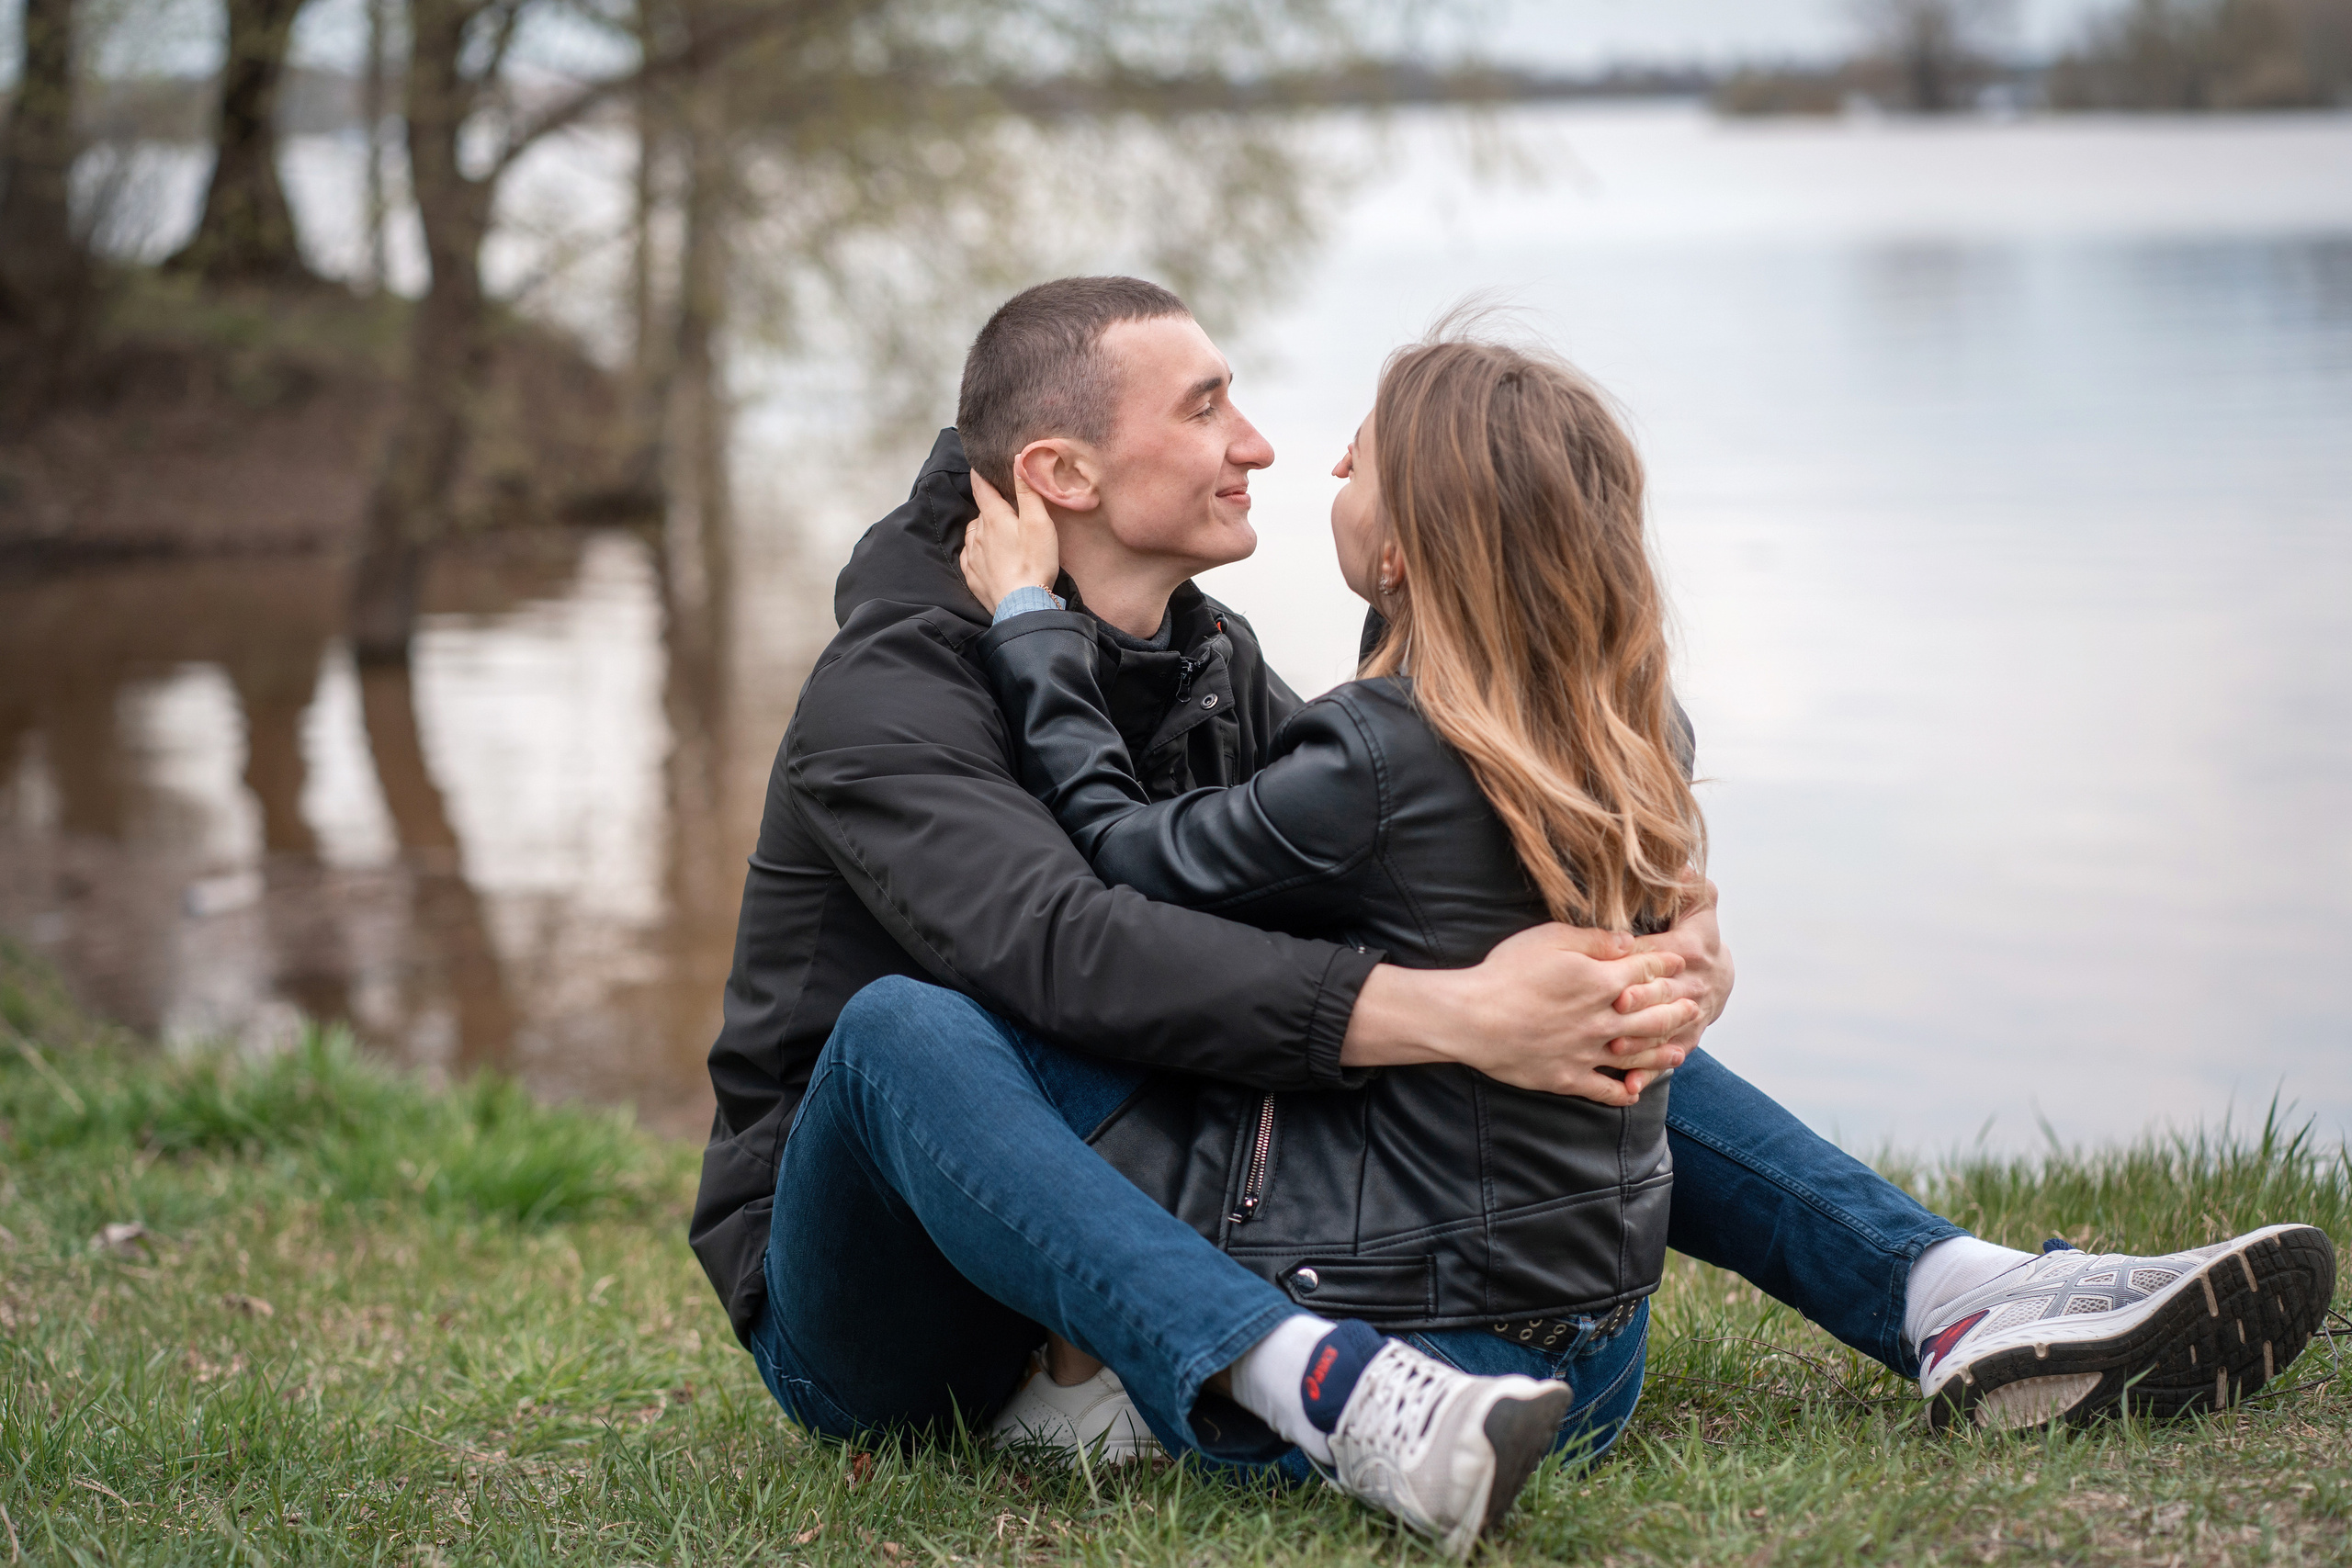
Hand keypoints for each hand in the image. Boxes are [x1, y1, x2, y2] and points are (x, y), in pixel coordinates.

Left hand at [960, 469, 1059, 613]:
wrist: (1022, 606)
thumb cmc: (1034, 562)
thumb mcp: (1038, 522)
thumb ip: (1028, 491)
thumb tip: (1018, 460)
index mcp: (994, 518)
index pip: (982, 489)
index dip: (980, 476)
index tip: (978, 468)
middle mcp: (978, 534)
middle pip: (982, 513)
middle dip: (991, 508)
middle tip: (1006, 510)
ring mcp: (973, 557)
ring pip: (973, 534)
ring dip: (983, 530)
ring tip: (998, 534)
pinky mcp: (973, 577)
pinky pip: (970, 557)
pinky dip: (977, 551)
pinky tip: (986, 556)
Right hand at [1340, 924, 1699, 1106]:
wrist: (1471, 1018)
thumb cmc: (1505, 972)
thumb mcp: (1549, 939)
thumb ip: (1593, 940)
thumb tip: (1628, 941)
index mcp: (1601, 981)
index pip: (1646, 971)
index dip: (1665, 963)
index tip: (1679, 960)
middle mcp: (1603, 1020)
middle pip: (1653, 1015)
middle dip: (1677, 1009)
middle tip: (1694, 1006)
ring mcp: (1588, 1052)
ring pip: (1639, 1055)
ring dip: (1664, 1053)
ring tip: (1680, 1052)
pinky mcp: (1569, 1078)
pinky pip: (1606, 1090)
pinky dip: (1625, 1092)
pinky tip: (1636, 1092)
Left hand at [1610, 875, 1732, 1060]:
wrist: (1718, 974)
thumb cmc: (1696, 931)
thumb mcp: (1698, 903)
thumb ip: (1688, 885)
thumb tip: (1681, 865)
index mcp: (1690, 950)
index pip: (1661, 955)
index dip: (1640, 962)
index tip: (1619, 971)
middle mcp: (1691, 986)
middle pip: (1663, 996)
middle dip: (1641, 1004)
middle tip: (1614, 1010)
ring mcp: (1688, 1017)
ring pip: (1663, 1032)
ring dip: (1641, 1042)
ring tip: (1614, 1049)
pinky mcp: (1683, 1041)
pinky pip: (1666, 1058)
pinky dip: (1647, 1074)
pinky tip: (1628, 1088)